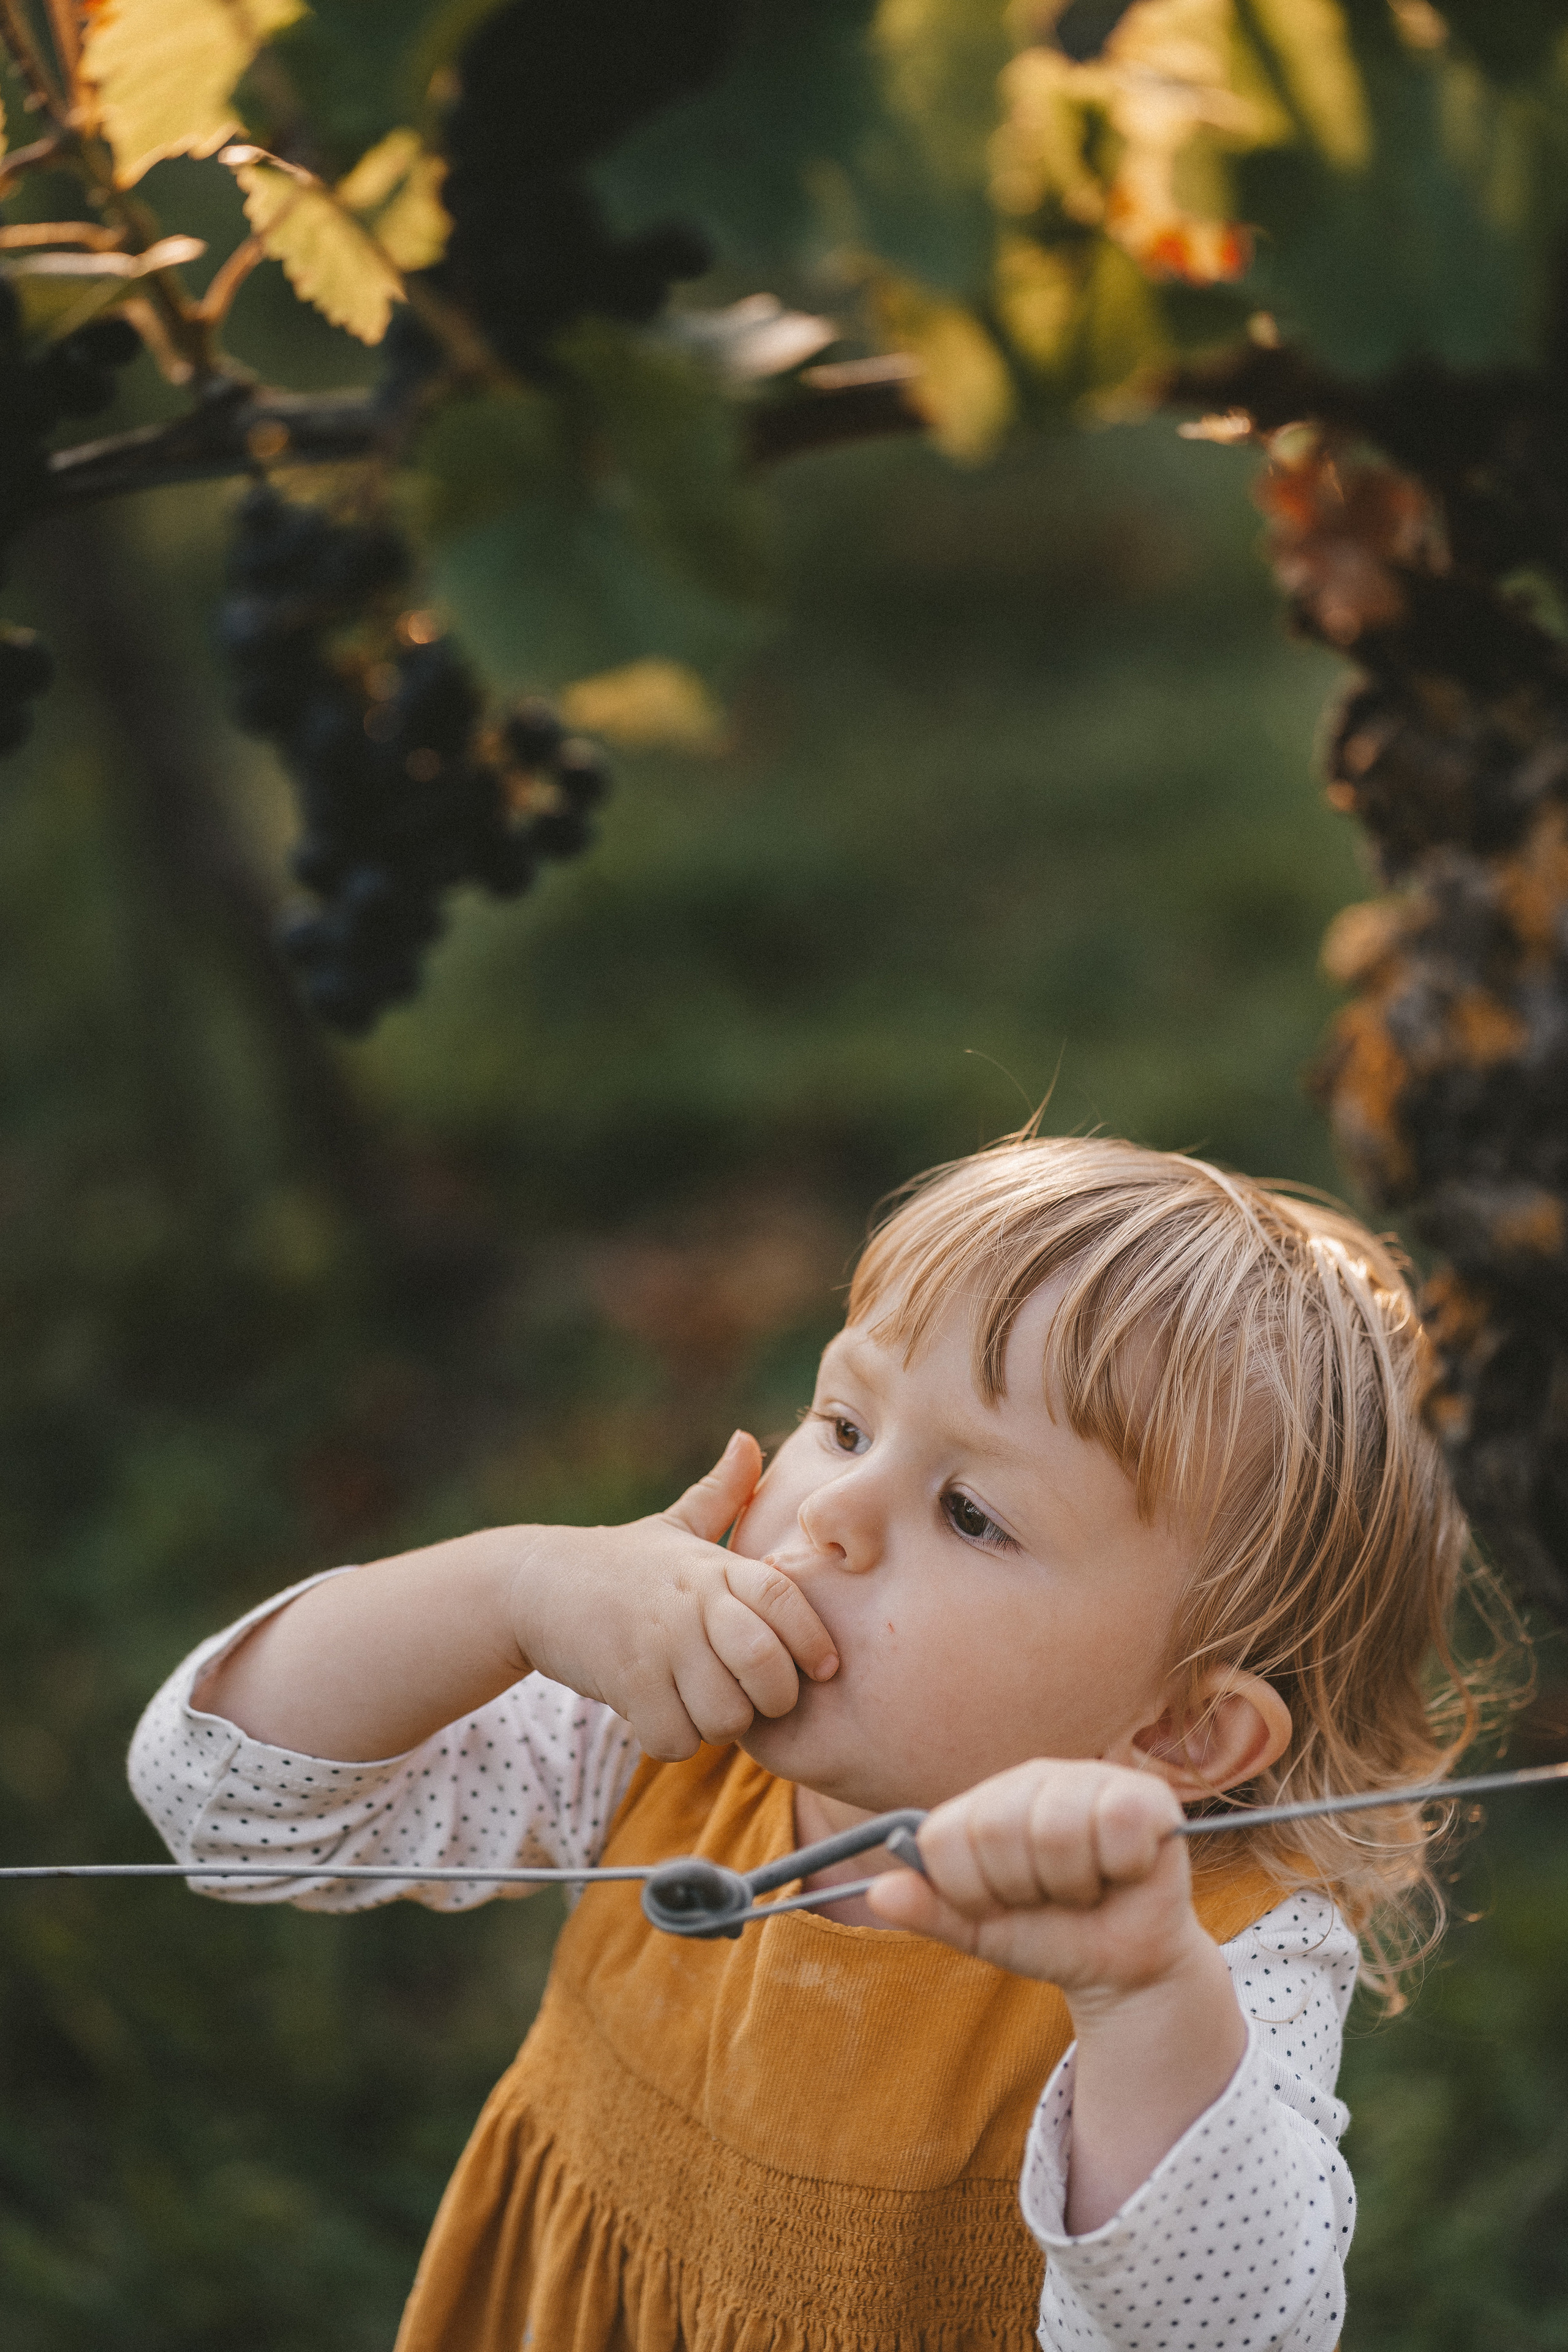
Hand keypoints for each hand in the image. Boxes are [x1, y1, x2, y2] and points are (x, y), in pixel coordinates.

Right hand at [509, 1431, 839, 1758]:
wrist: (536, 1584)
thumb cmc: (622, 1563)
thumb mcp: (673, 1524)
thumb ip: (720, 1492)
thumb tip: (748, 1439)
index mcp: (714, 1567)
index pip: (785, 1601)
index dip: (812, 1639)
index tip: (823, 1666)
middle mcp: (692, 1602)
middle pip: (765, 1668)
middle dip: (771, 1698)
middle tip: (754, 1696)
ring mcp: (658, 1643)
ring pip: (724, 1716)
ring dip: (717, 1723)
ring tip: (699, 1702)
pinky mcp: (626, 1683)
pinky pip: (676, 1739)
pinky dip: (674, 1739)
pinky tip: (661, 1714)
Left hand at [867, 1757, 1205, 2006]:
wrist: (1124, 1968)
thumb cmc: (1050, 1937)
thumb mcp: (980, 1931)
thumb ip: (930, 1910)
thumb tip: (878, 1893)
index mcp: (984, 1804)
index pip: (942, 1836)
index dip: (970, 1891)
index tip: (1000, 1905)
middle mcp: (1031, 1779)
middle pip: (995, 1829)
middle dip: (1023, 1889)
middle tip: (1050, 1898)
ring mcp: (1087, 1779)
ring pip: (1054, 1829)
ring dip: (1072, 1885)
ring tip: (1086, 1887)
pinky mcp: (1141, 1794)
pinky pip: (1116, 1824)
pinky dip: (1120, 1868)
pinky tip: (1123, 1872)